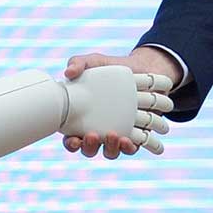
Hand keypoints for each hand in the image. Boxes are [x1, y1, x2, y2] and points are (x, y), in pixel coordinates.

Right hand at [61, 47, 180, 157]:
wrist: (143, 69)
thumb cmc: (112, 67)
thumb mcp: (94, 61)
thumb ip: (78, 62)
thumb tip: (68, 72)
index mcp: (82, 118)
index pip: (72, 138)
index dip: (70, 143)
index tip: (73, 139)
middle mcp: (98, 130)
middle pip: (90, 149)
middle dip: (89, 147)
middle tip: (92, 136)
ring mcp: (117, 134)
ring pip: (110, 152)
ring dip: (112, 149)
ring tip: (116, 137)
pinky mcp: (136, 136)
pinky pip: (132, 149)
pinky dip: (131, 148)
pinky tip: (131, 142)